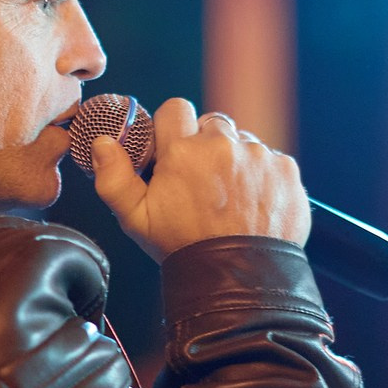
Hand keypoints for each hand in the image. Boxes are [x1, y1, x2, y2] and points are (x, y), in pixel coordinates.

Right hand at [89, 98, 310, 260]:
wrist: (238, 279)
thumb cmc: (185, 248)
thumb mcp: (136, 220)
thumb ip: (113, 178)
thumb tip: (103, 144)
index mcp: (183, 152)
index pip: (176, 109)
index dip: (173, 129)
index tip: (174, 151)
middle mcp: (222, 145)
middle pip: (212, 123)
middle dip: (205, 144)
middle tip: (202, 179)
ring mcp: (257, 155)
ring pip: (242, 141)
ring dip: (235, 159)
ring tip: (230, 196)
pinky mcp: (285, 169)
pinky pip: (270, 158)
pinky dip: (262, 175)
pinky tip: (253, 201)